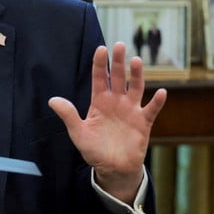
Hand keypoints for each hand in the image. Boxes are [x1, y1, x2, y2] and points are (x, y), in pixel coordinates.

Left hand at [47, 42, 166, 202]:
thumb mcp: (78, 133)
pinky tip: (161, 92)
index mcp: (100, 102)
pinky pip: (151, 110)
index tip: (101, 49)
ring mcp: (131, 111)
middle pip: (119, 77)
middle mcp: (116, 102)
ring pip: (136, 88)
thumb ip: (68, 115)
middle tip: (120, 45)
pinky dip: (157, 102)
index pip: (100, 78)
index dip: (100, 64)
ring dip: (137, 75)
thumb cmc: (94, 150)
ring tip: (136, 60)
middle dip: (119, 62)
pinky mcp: (143, 123)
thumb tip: (52, 100)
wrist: (112, 169)